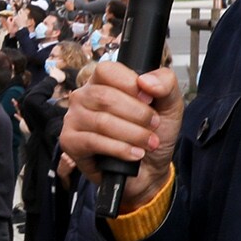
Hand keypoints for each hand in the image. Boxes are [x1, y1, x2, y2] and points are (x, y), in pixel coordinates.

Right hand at [59, 61, 181, 208]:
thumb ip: (166, 83)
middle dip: (137, 114)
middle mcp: (83, 96)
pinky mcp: (70, 142)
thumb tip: (146, 81)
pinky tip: (134, 154)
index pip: (107, 70)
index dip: (130, 84)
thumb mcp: (169, 104)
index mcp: (102, 81)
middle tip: (153, 126)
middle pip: (104, 97)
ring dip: (133, 134)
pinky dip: (120, 149)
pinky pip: (93, 141)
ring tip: (148, 143)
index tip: (150, 100)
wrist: (150, 169)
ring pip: (101, 121)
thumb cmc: (153, 133)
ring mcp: (73, 119)